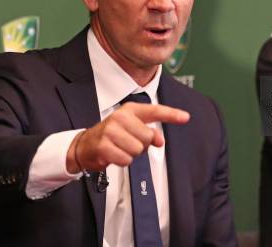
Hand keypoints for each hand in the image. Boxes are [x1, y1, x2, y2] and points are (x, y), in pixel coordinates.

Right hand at [66, 102, 189, 172]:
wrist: (85, 145)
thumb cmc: (112, 136)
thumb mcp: (131, 129)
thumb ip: (149, 133)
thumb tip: (160, 141)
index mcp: (130, 110)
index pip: (154, 110)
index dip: (171, 114)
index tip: (186, 117)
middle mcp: (120, 117)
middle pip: (148, 137)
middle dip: (141, 145)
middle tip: (127, 143)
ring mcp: (111, 130)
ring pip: (138, 150)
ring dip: (131, 154)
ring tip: (120, 148)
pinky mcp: (104, 145)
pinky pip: (126, 160)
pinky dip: (122, 161)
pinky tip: (113, 155)